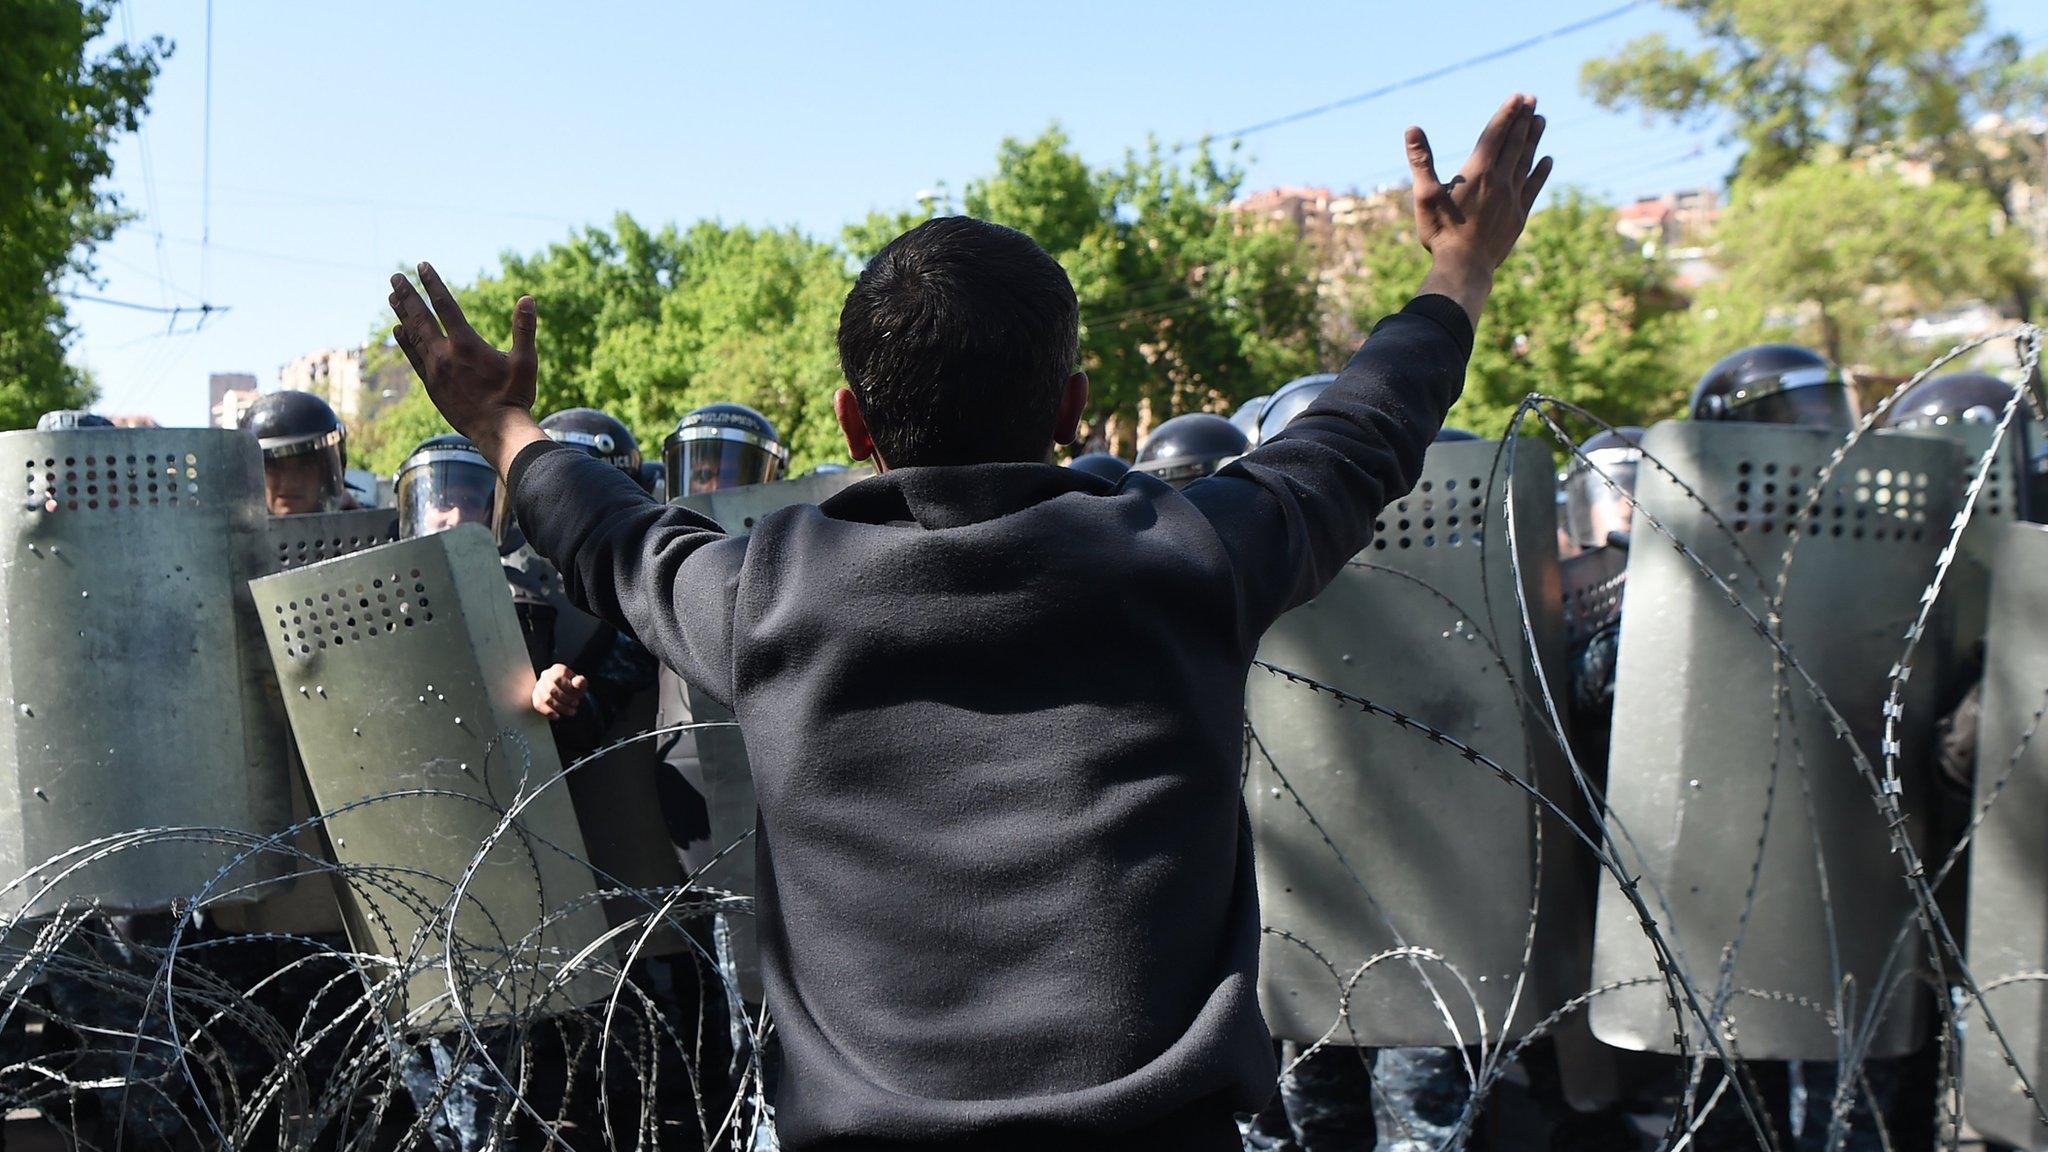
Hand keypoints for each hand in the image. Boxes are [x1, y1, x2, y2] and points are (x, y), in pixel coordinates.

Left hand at [388, 262, 548, 474]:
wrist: (498, 431)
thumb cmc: (515, 396)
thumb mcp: (526, 362)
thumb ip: (524, 329)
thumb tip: (528, 299)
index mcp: (467, 344)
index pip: (445, 305)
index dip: (433, 283)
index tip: (422, 266)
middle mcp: (446, 354)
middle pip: (421, 317)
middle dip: (408, 295)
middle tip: (395, 276)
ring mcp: (436, 370)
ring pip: (414, 336)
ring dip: (403, 314)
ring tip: (392, 297)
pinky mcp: (432, 385)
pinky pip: (414, 358)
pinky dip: (405, 342)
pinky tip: (398, 331)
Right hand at [531, 663, 587, 718]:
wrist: (566, 694)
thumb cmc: (574, 688)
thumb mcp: (580, 685)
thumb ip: (581, 682)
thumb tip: (579, 681)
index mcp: (557, 669)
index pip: (558, 678)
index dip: (567, 689)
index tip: (577, 695)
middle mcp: (545, 675)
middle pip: (552, 690)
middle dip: (566, 700)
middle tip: (576, 704)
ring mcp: (539, 686)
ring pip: (546, 699)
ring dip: (561, 708)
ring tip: (571, 711)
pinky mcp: (535, 696)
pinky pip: (539, 705)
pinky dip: (549, 712)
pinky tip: (558, 716)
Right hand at [1406, 94, 1551, 322]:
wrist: (1465, 267)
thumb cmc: (1441, 232)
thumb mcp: (1425, 195)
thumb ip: (1421, 160)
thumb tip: (1412, 129)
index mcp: (1478, 172)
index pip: (1495, 134)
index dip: (1507, 114)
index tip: (1519, 96)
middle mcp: (1500, 180)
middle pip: (1515, 143)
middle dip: (1523, 120)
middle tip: (1532, 99)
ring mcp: (1513, 198)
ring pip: (1527, 161)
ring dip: (1533, 139)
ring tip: (1541, 120)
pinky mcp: (1519, 215)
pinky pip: (1534, 187)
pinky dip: (1541, 171)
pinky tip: (1547, 161)